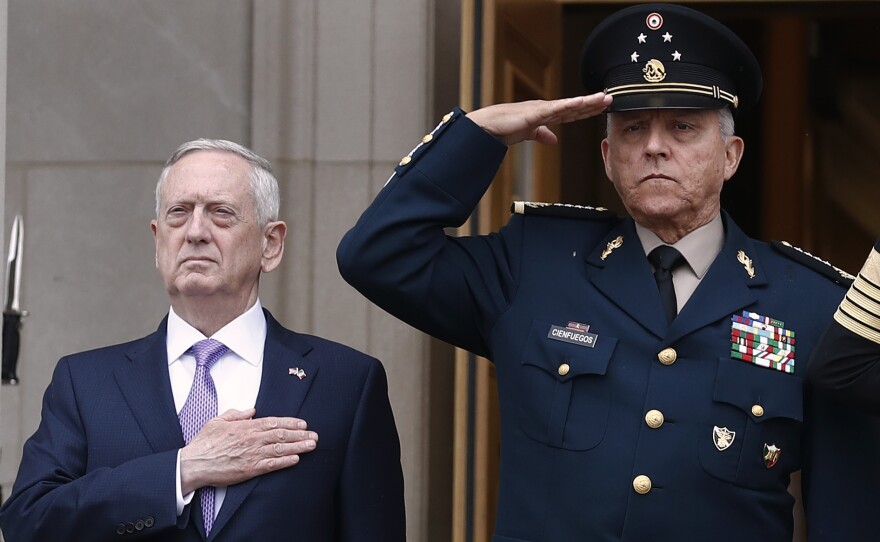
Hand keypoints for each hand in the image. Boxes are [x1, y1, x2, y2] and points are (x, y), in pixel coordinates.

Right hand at [179, 408, 317, 493]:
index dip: (291, 422)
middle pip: (282, 434)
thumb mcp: (218, 421)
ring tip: (311, 446)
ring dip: (298, 447)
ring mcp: (252, 454)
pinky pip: (272, 465)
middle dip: (300, 435)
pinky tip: (296, 459)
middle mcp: (252, 439)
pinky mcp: (250, 469)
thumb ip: (237, 414)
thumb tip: (251, 411)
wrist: (194, 463)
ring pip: (280, 449)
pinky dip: (285, 462)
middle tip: (314, 436)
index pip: (274, 422)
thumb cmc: (204, 443)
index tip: (303, 424)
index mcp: (246, 427)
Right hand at [466, 93, 611, 145]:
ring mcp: (542, 109)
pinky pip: (557, 108)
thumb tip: (552, 140)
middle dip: (593, 104)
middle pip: (575, 107)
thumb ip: (541, 135)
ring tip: (604, 98)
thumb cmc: (504, 128)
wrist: (488, 127)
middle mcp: (546, 109)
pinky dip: (571, 105)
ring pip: (570, 105)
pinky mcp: (536, 112)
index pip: (571, 113)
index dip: (587, 110)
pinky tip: (583, 102)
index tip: (601, 107)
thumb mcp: (527, 134)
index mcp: (545, 115)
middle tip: (611, 99)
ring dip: (588, 102)